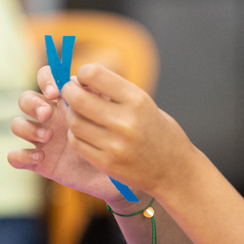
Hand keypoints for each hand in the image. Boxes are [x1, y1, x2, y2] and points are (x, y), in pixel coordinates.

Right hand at [8, 66, 120, 200]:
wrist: (125, 170)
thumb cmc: (121, 138)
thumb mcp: (115, 115)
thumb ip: (100, 96)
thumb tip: (83, 81)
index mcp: (67, 99)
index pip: (46, 78)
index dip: (46, 80)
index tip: (57, 92)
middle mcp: (51, 116)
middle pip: (26, 98)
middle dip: (33, 103)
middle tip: (48, 113)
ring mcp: (43, 139)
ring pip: (18, 124)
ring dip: (28, 127)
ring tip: (49, 136)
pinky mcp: (39, 162)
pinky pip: (15, 156)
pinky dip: (21, 155)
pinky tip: (40, 157)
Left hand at [59, 64, 200, 197]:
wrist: (175, 171)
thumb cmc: (159, 132)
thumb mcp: (145, 104)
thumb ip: (114, 93)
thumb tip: (78, 80)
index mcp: (137, 100)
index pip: (95, 75)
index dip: (84, 72)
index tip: (84, 77)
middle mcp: (125, 122)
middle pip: (77, 99)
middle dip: (69, 91)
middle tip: (71, 92)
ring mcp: (114, 145)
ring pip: (74, 122)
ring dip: (72, 114)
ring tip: (81, 114)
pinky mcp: (106, 163)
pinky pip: (77, 142)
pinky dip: (76, 134)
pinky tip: (85, 132)